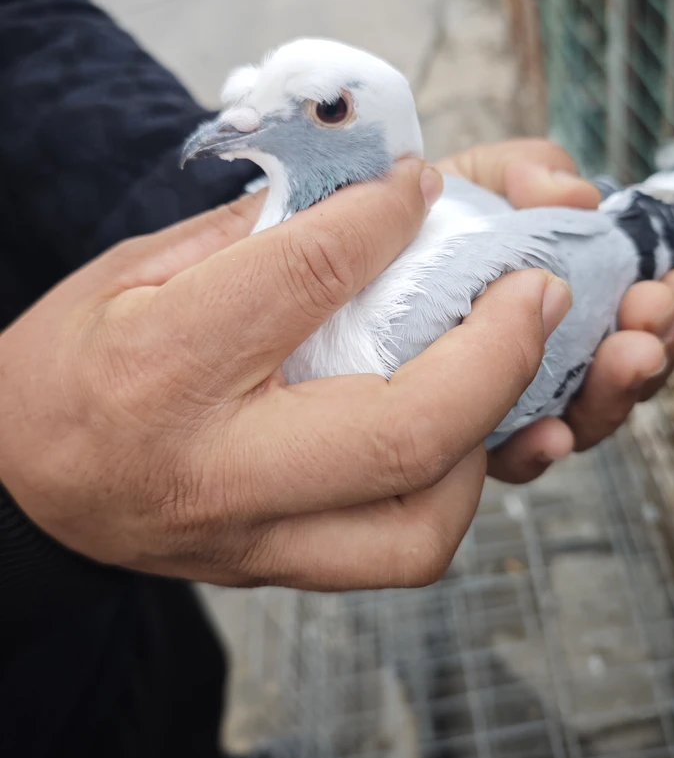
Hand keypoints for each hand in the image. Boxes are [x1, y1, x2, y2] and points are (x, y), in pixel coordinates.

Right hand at [0, 159, 570, 588]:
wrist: (11, 486)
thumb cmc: (68, 363)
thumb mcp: (132, 271)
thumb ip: (255, 240)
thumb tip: (375, 207)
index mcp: (162, 368)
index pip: (307, 280)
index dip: (387, 218)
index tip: (426, 184)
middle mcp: (217, 472)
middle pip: (402, 430)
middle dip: (496, 354)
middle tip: (536, 290)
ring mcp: (252, 542)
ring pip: (421, 528)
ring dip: (485, 439)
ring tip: (497, 369)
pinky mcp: (277, 574)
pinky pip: (399, 553)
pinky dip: (450, 488)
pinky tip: (453, 433)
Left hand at [437, 139, 673, 482]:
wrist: (349, 248)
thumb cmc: (423, 218)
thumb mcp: (482, 179)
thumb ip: (531, 172)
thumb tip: (576, 196)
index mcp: (569, 299)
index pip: (639, 317)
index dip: (672, 310)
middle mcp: (548, 355)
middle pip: (622, 375)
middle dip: (652, 347)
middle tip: (652, 313)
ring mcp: (508, 401)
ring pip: (580, 419)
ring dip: (613, 392)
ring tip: (627, 356)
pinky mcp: (461, 440)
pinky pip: (506, 458)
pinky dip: (535, 449)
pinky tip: (550, 435)